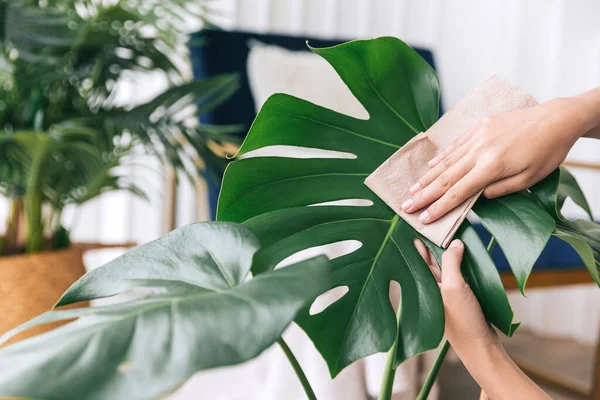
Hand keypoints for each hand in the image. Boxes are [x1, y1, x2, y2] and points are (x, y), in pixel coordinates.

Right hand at [402, 99, 585, 223]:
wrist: (556, 118)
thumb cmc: (548, 152)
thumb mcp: (529, 178)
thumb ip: (500, 190)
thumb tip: (476, 197)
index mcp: (493, 166)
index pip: (459, 192)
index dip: (439, 207)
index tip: (423, 218)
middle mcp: (480, 150)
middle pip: (446, 177)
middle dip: (424, 194)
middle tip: (405, 206)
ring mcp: (478, 135)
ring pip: (446, 161)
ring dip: (427, 177)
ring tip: (412, 189)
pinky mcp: (480, 125)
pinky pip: (455, 144)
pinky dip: (441, 156)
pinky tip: (429, 166)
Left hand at [415, 238, 550, 399]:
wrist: (480, 347)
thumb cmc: (463, 320)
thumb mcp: (455, 287)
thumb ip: (451, 263)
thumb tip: (455, 243)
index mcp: (425, 285)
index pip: (418, 258)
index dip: (416, 242)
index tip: (413, 225)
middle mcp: (433, 289)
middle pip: (428, 261)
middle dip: (427, 244)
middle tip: (427, 225)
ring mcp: (446, 294)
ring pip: (443, 268)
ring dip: (444, 252)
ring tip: (443, 234)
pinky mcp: (460, 298)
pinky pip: (456, 275)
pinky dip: (458, 264)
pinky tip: (461, 256)